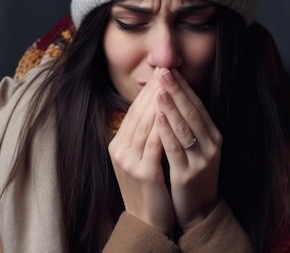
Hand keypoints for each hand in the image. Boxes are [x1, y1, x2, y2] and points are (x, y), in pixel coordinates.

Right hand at [108, 68, 174, 234]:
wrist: (148, 220)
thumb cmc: (148, 186)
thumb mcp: (139, 157)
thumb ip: (141, 134)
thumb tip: (153, 105)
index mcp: (117, 145)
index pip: (133, 111)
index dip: (147, 90)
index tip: (161, 72)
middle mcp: (119, 151)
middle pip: (138, 113)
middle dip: (154, 90)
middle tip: (166, 70)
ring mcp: (129, 162)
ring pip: (146, 124)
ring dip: (159, 102)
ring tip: (170, 83)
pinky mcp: (144, 173)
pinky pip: (154, 143)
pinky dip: (163, 125)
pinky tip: (172, 112)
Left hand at [154, 68, 222, 232]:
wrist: (198, 211)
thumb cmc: (192, 174)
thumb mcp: (196, 147)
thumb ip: (187, 125)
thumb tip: (171, 94)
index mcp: (214, 135)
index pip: (197, 105)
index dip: (183, 86)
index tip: (170, 69)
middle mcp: (211, 145)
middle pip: (192, 112)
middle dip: (177, 90)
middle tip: (164, 71)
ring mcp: (201, 160)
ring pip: (184, 127)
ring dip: (170, 106)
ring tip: (159, 89)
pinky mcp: (187, 174)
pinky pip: (175, 148)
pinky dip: (166, 131)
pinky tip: (157, 117)